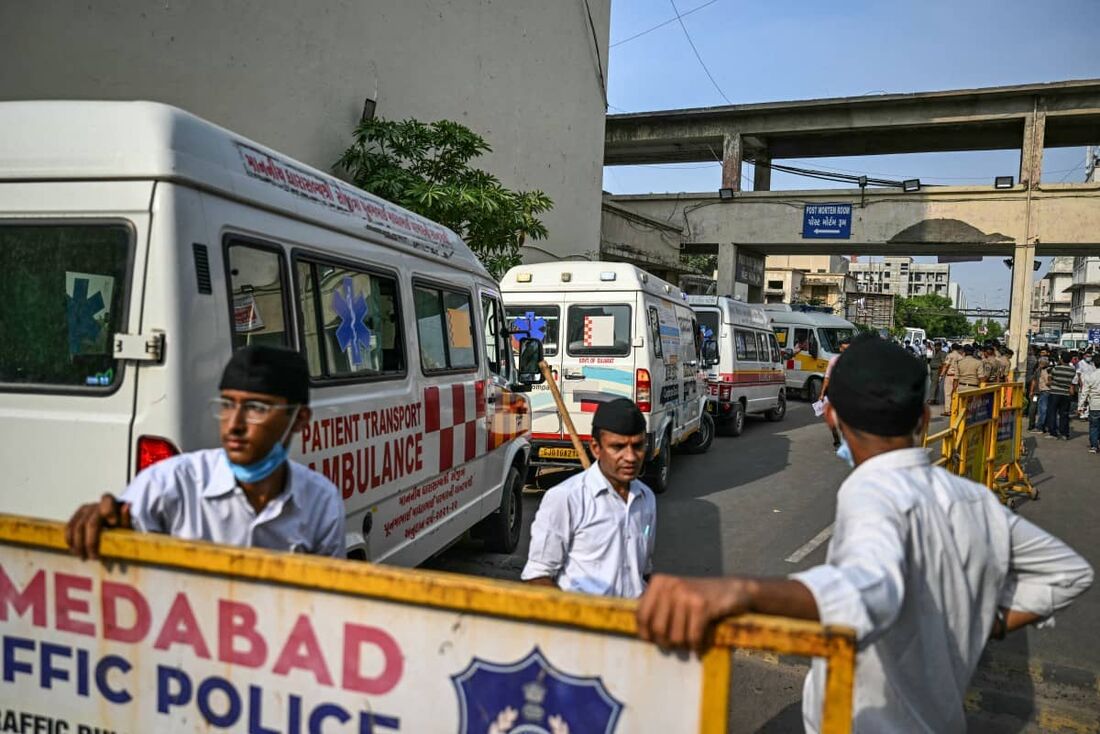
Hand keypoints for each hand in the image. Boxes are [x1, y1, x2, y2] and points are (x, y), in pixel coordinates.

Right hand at [64, 494, 130, 559]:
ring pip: (76, 527)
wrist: (113, 521)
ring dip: (78, 544)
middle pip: (89, 524)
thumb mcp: (127, 524)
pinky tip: (74, 550)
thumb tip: (126, 506)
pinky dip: (70, 540)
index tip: (114, 524)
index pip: (107, 504)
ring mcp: (84, 510)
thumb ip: (126, 518)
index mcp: (109, 504)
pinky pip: (69, 527)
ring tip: (83, 557)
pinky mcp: (76, 516)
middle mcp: (95, 505)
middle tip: (94, 557)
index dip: (109, 513)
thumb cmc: (122, 525)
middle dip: (90, 543)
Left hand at [636, 574, 752, 652]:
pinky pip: (693, 637)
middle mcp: (670, 586)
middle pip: (657, 628)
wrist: (732, 589)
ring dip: (683, 646)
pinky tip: (698, 648)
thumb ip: (658, 607)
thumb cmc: (699, 597)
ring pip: (676, 636)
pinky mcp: (702, 606)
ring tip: (689, 643)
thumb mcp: (675, 595)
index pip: (642, 614)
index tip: (652, 641)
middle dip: (665, 642)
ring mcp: (686, 595)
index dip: (645, 632)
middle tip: (674, 645)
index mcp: (659, 582)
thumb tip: (643, 633)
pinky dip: (696, 647)